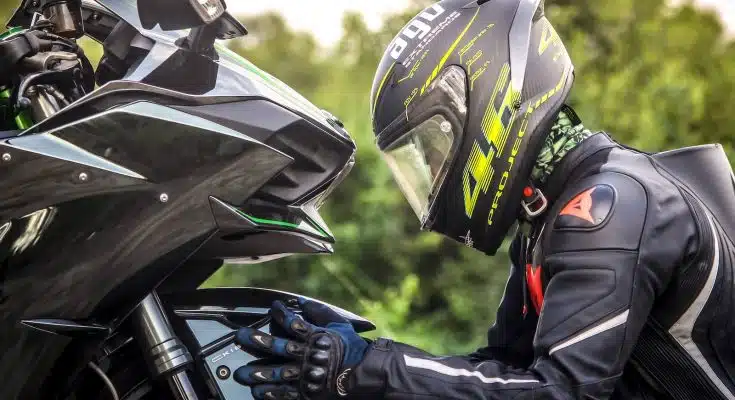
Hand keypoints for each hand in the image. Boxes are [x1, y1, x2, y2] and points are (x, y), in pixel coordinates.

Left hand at [234, 299, 367, 399]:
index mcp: (316, 337)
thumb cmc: (351, 347)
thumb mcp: (338, 324)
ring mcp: (306, 375)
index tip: (272, 307)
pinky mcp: (306, 391)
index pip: (294, 323)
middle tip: (241, 337)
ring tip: (241, 374)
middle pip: (280, 347)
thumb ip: (319, 311)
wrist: (362, 373)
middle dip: (258, 341)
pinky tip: (256, 391)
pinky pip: (285, 393)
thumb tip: (301, 300)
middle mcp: (308, 355)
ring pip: (278, 373)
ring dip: (257, 373)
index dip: (281, 314)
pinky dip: (270, 393)